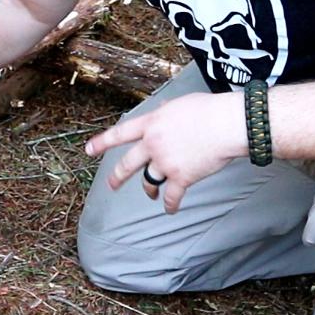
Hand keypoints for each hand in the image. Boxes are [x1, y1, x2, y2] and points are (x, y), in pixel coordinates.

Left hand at [83, 91, 246, 213]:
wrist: (226, 124)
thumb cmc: (209, 110)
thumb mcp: (179, 104)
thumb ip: (165, 113)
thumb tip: (162, 115)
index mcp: (151, 124)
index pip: (120, 133)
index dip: (102, 142)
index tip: (88, 150)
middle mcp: (153, 144)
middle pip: (128, 163)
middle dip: (118, 176)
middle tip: (112, 184)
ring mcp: (165, 162)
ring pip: (149, 181)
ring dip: (149, 190)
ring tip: (150, 194)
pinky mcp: (181, 177)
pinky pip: (171, 196)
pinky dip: (170, 204)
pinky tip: (170, 209)